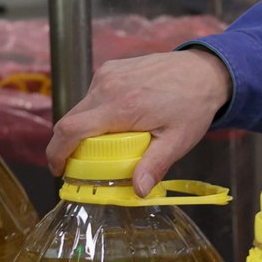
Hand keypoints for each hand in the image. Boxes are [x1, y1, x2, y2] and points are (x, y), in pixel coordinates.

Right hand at [46, 49, 231, 196]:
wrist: (203, 71)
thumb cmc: (193, 105)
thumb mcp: (178, 141)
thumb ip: (155, 166)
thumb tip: (137, 191)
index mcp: (122, 105)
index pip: (71, 129)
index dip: (57, 153)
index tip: (60, 170)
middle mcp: (108, 86)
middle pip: (70, 120)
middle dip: (70, 146)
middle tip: (84, 165)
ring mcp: (107, 75)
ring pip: (80, 109)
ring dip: (85, 130)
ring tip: (107, 145)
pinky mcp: (110, 69)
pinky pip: (92, 97)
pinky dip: (96, 114)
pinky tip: (116, 124)